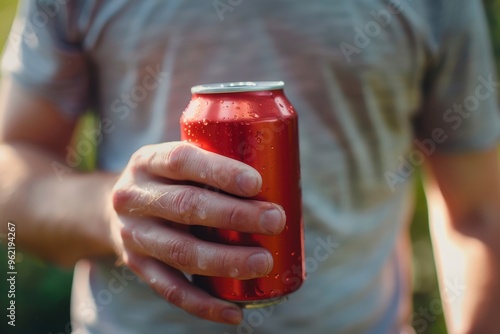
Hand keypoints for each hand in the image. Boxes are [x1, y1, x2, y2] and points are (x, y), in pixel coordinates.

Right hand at [109, 142, 285, 323]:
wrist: (112, 209)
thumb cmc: (167, 182)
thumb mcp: (176, 163)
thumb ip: (212, 164)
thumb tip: (280, 175)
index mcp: (148, 161)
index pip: (182, 161)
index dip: (219, 172)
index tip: (256, 183)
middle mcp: (134, 197)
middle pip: (186, 206)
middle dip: (235, 215)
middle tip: (275, 220)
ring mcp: (133, 235)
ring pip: (180, 251)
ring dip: (226, 261)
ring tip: (264, 262)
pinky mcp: (137, 266)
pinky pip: (170, 290)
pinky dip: (204, 304)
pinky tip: (235, 312)